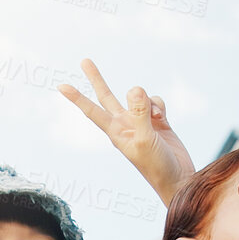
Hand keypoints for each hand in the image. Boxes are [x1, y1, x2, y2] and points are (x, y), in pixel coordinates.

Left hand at [59, 59, 194, 203]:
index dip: (77, 98)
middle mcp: (125, 124)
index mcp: (116, 131)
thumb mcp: (145, 139)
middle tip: (84, 60)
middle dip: (96, 79)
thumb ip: (139, 113)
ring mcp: (140, 122)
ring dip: (148, 100)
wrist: (177, 179)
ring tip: (156, 118)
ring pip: (139, 96)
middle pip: (106, 96)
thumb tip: (134, 88)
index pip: (92, 110)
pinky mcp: (157, 121)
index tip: (61, 86)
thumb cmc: (157, 166)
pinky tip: (163, 118)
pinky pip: (155, 101)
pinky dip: (160, 104)